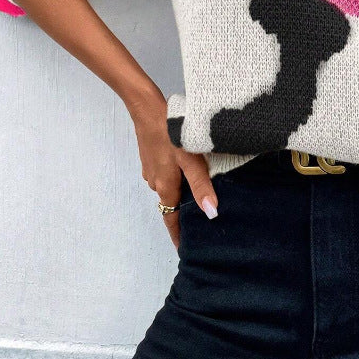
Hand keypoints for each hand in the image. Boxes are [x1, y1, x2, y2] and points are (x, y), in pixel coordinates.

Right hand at [128, 91, 218, 249]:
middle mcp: (155, 183)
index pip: (170, 220)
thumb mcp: (190, 159)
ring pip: (169, 188)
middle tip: (202, 220)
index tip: (185, 251)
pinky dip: (176, 178)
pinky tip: (189, 170)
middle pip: (170, 205)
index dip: (178, 236)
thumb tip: (212, 214)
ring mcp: (151, 170)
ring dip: (181, 193)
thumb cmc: (171, 133)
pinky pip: (165, 176)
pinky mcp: (151, 158)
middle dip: (183, 214)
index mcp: (165, 187)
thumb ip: (201, 186)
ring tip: (200, 193)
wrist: (146, 108)